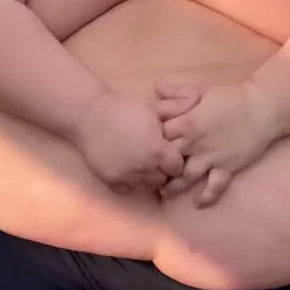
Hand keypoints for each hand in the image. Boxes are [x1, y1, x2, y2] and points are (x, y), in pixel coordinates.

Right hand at [73, 87, 200, 193]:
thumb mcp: (154, 109)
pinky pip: (129, 190)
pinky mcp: (112, 182)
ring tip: (143, 164)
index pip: (178, 167)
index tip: (171, 152)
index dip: (176, 159)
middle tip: (157, 158)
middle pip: (165, 179)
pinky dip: (131, 183)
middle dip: (164, 170)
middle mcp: (145, 168)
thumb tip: (198, 100)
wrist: (91, 116)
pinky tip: (130, 170)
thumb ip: (177, 108)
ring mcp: (128, 177)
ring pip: (148, 186)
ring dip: (149, 177)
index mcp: (157, 150)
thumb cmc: (125, 109)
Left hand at [156, 81, 275, 207]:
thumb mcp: (201, 91)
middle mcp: (195, 143)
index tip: (148, 143)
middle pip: (168, 159)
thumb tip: (156, 87)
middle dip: (158, 165)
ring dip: (174, 186)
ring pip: (186, 177)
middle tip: (150, 172)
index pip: (159, 135)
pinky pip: (214, 187)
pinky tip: (197, 204)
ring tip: (164, 191)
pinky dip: (205, 198)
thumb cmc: (230, 97)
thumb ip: (177, 93)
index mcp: (187, 122)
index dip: (151, 139)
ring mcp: (211, 158)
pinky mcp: (227, 168)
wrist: (262, 108)